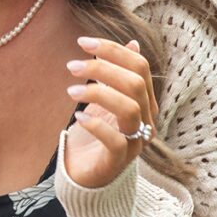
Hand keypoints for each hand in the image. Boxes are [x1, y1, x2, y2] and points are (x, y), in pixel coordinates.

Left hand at [62, 37, 158, 188]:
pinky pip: (116, 140)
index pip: (139, 67)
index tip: (83, 42)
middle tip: (71, 65)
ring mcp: (135, 141)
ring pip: (129, 108)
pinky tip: (78, 116)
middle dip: (103, 68)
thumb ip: (118, 74)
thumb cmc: (95, 133)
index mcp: (144, 101)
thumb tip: (134, 43)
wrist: (85, 174)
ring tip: (71, 90)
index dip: (114, 50)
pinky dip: (96, 125)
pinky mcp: (119, 161)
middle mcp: (146, 120)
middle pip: (135, 84)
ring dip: (98, 93)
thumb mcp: (104, 98)